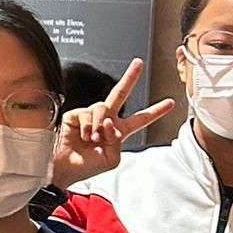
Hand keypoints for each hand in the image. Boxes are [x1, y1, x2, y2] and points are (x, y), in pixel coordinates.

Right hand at [52, 59, 175, 187]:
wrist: (63, 168)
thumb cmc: (85, 166)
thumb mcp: (111, 159)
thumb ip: (117, 141)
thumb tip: (110, 122)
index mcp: (118, 133)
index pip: (141, 119)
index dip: (156, 111)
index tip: (170, 103)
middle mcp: (105, 121)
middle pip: (120, 94)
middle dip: (130, 78)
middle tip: (138, 63)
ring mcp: (91, 117)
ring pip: (103, 108)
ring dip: (100, 126)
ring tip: (94, 140)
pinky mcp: (76, 115)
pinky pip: (88, 113)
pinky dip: (89, 126)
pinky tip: (84, 136)